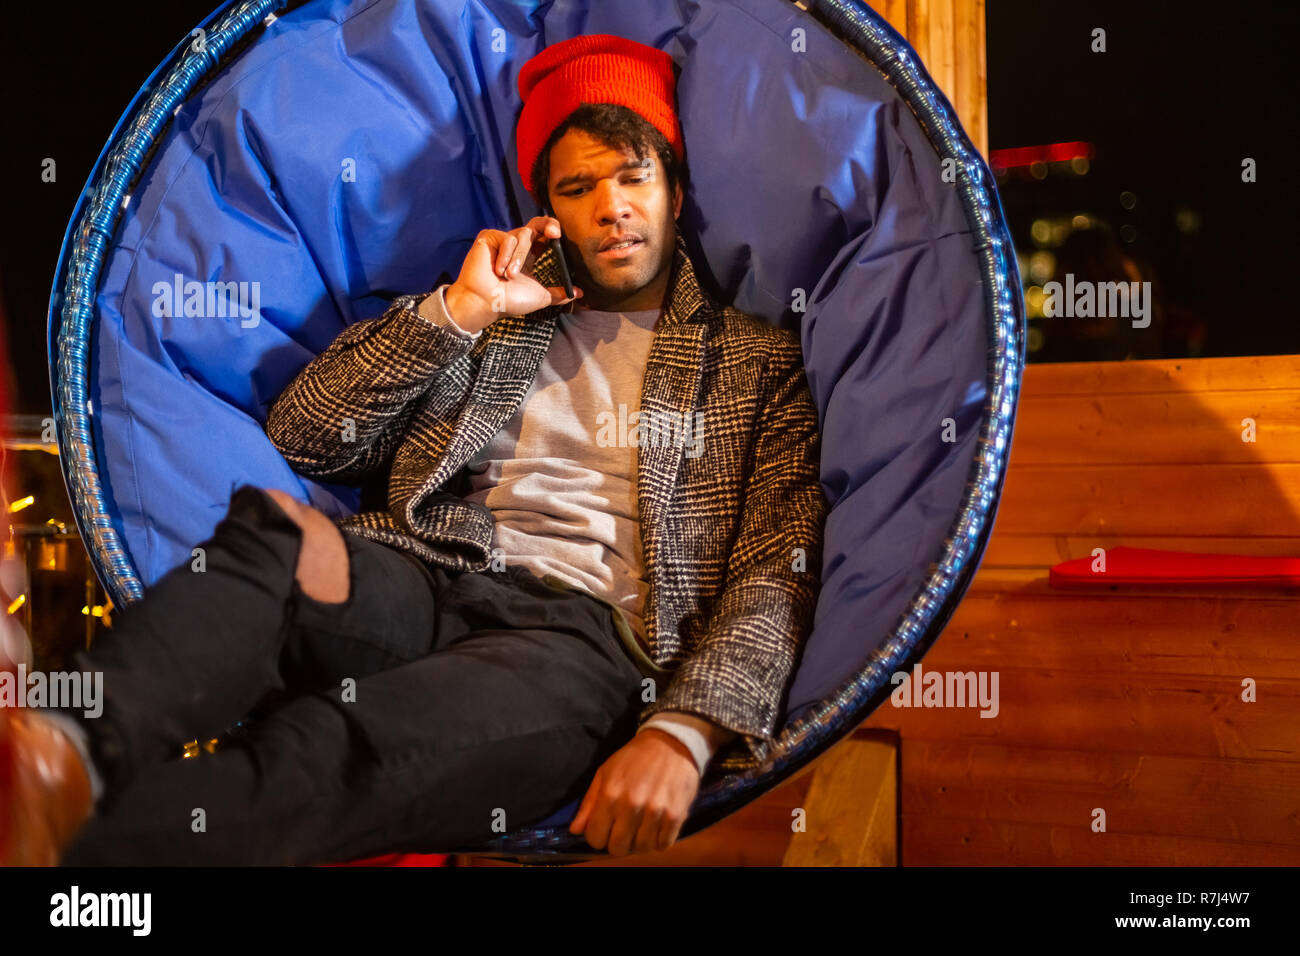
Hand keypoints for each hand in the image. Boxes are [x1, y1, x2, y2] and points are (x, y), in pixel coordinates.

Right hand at [444, 217, 581, 332]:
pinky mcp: (489, 237)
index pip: (544, 236)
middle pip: (536, 223)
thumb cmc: (509, 302)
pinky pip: (506, 238)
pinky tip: (498, 270)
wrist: (486, 303)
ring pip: (522, 235)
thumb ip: (559, 293)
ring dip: (518, 258)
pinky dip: (506, 256)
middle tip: (555, 233)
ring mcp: (502, 240)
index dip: (553, 231)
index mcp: (528, 257)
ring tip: (509, 276)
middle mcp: (516, 246)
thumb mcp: (541, 297)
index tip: (560, 235)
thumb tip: (579, 293)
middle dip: (547, 224)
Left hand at [569, 729, 700, 856]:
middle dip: (617, 843)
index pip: (595, 837)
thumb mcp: (605, 772)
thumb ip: (589, 803)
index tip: (604, 831)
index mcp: (610, 794)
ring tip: (641, 827)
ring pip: (641, 849)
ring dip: (639, 842)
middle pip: (618, 848)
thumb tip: (575, 830)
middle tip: (623, 831)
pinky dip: (659, 840)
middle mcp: (631, 805)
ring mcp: (655, 811)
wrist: (671, 742)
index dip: (597, 837)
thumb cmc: (634, 758)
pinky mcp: (676, 815)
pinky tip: (656, 827)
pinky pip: (663, 844)